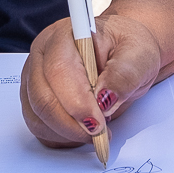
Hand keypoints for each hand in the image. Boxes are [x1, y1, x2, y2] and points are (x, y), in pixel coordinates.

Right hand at [19, 13, 166, 148]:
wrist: (124, 56)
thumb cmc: (128, 51)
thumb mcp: (140, 56)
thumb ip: (125, 73)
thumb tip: (106, 96)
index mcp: (66, 35)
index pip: (59, 70)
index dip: (77, 103)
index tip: (98, 123)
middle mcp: (43, 54)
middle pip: (42, 97)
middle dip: (72, 124)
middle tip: (100, 134)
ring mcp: (33, 77)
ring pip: (37, 116)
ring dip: (67, 133)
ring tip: (96, 130)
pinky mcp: (33, 98)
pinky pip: (38, 126)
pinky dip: (60, 137)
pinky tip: (81, 130)